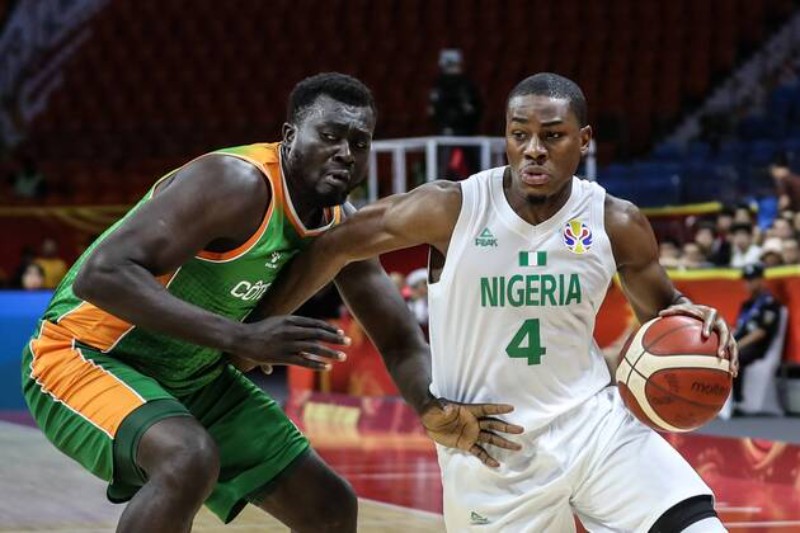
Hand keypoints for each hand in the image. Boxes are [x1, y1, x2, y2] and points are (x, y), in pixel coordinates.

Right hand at [230, 315, 349, 370]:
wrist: (241, 337)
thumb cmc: (258, 330)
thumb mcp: (276, 322)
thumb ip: (289, 327)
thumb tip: (299, 326)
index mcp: (290, 320)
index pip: (315, 323)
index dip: (329, 328)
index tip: (340, 332)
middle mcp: (291, 331)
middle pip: (318, 334)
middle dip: (334, 338)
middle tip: (348, 341)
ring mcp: (287, 344)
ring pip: (314, 348)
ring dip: (330, 352)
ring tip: (342, 356)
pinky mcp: (282, 357)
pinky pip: (303, 361)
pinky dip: (316, 364)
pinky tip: (326, 367)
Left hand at [420, 399, 523, 467]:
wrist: (428, 419)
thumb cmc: (433, 409)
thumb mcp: (435, 407)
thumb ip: (442, 408)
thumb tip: (447, 409)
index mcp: (468, 411)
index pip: (486, 409)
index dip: (497, 408)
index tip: (511, 408)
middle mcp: (473, 422)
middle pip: (493, 424)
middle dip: (507, 427)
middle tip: (521, 430)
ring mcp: (471, 433)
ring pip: (491, 438)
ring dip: (503, 443)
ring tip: (517, 447)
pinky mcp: (466, 444)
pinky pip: (479, 452)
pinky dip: (487, 458)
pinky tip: (496, 464)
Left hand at [659, 304, 738, 376]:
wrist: (706, 311)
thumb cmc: (692, 311)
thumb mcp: (684, 309)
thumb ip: (673, 311)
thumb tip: (659, 314)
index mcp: (711, 314)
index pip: (710, 320)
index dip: (708, 327)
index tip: (705, 335)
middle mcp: (722, 323)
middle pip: (726, 334)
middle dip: (724, 345)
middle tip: (720, 355)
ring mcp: (727, 333)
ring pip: (733, 346)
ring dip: (733, 358)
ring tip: (732, 371)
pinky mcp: (729, 341)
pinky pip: (732, 353)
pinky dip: (733, 363)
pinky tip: (732, 376)